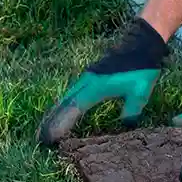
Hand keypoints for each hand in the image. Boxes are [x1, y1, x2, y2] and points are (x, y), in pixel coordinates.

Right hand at [38, 18, 167, 143]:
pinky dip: (64, 105)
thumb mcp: (139, 93)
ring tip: (45, 127)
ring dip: (55, 112)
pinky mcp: (91, 76)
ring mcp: (88, 78)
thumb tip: (124, 125)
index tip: (51, 138)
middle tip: (40, 137)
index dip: (61, 123)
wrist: (142, 43)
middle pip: (64, 103)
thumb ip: (130, 110)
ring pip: (66, 98)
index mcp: (96, 87)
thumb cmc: (141, 69)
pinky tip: (63, 110)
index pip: (74, 108)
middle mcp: (87, 82)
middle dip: (51, 120)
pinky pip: (72, 93)